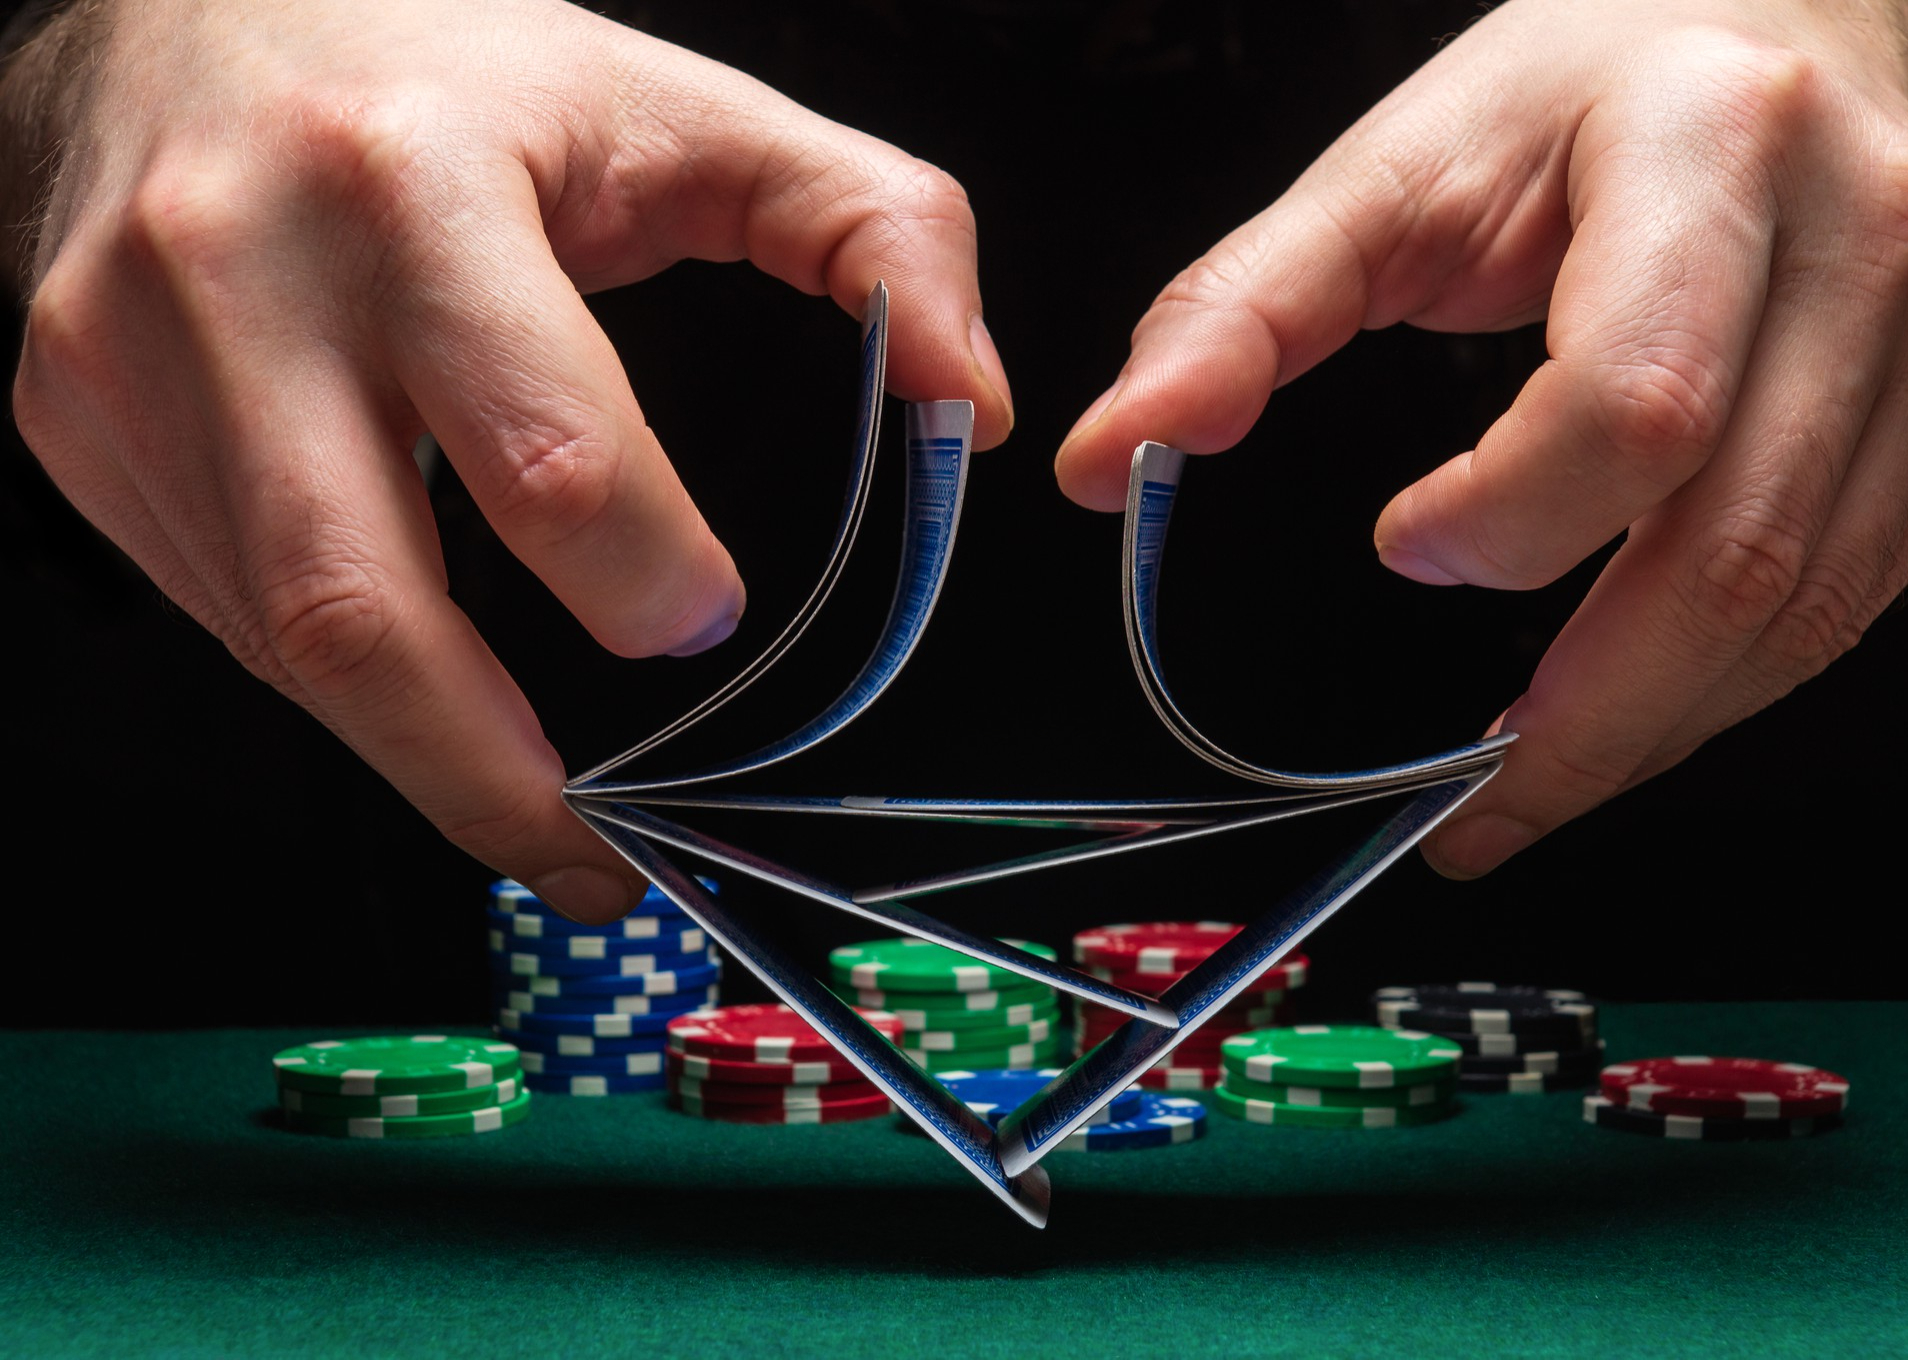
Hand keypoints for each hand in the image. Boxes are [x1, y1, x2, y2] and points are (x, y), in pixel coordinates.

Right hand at [8, 0, 1012, 918]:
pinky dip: (338, 680)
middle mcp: (241, 277)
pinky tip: (418, 688)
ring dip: (419, 759)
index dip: (639, 570)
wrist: (172, 14)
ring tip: (532, 818)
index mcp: (416, 190)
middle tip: (600, 860)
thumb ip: (868, 226)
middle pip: (361, 610)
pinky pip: (226, 611)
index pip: (539, 446)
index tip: (700, 616)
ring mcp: (129, 364)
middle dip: (493, 775)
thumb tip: (969, 404)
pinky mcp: (77, 426)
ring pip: (284, 644)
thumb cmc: (448, 68)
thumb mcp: (679, 106)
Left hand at [1052, 0, 1907, 875]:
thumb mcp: (1399, 164)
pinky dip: (1730, 682)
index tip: (1415, 546)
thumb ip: (1245, 307)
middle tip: (1469, 802)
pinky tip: (1637, 708)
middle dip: (1590, 716)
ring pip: (1808, 602)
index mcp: (1711, 144)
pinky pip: (1855, 595)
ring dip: (1656, 726)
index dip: (1514, 517)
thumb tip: (1111, 457)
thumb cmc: (1589, 92)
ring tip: (1533, 782)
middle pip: (1740, 546)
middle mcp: (1869, 235)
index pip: (1637, 401)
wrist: (1805, 26)